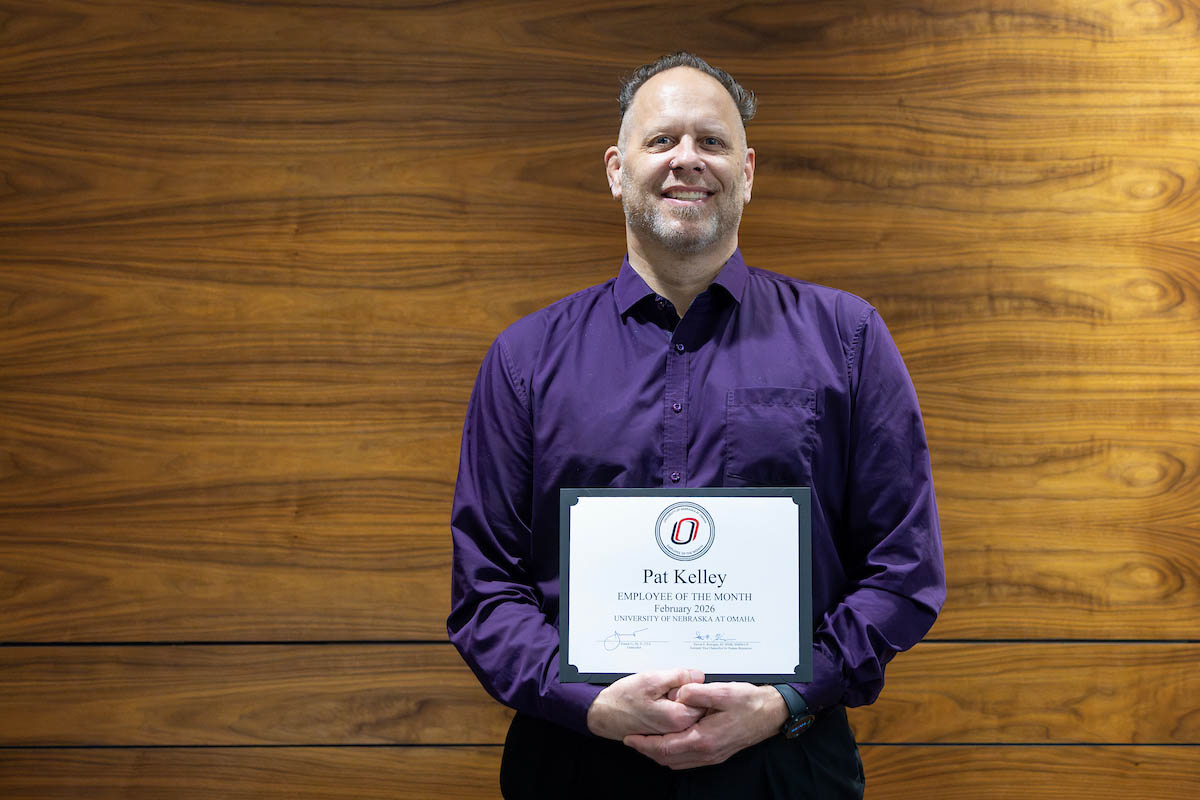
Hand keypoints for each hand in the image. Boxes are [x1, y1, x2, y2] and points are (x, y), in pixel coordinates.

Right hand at [586, 668, 706, 739]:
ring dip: (680, 700)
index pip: (704, 699)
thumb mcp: (651, 679)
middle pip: (698, 706)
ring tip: (661, 694)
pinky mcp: (666, 733)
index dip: (695, 685)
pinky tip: (659, 701)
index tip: (682, 680)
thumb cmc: (622, 699)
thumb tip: (698, 676)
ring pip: (688, 711)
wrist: (603, 714)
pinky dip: (673, 707)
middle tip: (669, 686)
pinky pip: (678, 717)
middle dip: (689, 693)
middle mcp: (678, 730)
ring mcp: (672, 733)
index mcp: (678, 717)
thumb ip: (678, 677)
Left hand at [623, 682, 786, 768]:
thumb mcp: (723, 691)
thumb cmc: (749, 702)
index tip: (630, 737)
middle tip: (632, 739)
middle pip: (668, 759)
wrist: (771, 714)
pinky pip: (687, 760)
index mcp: (704, 739)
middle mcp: (706, 752)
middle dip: (647, 750)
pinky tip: (668, 742)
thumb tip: (678, 694)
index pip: (666, 747)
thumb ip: (698, 693)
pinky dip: (672, 754)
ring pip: (677, 762)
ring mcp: (711, 756)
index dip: (645, 743)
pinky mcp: (715, 754)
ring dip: (659, 753)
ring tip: (645, 741)